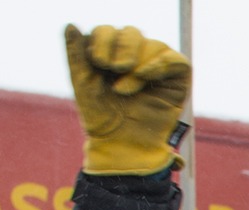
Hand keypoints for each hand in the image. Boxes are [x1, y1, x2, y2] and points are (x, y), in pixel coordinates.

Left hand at [64, 24, 191, 175]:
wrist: (121, 145)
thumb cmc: (100, 117)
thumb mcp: (82, 83)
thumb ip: (76, 54)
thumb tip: (71, 25)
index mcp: (111, 52)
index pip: (109, 31)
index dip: (103, 39)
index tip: (98, 62)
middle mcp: (135, 56)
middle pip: (131, 33)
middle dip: (122, 48)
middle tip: (114, 68)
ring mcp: (157, 66)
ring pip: (153, 45)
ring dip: (138, 64)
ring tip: (124, 89)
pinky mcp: (177, 80)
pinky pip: (176, 61)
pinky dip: (160, 65)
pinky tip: (144, 76)